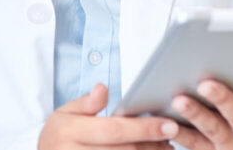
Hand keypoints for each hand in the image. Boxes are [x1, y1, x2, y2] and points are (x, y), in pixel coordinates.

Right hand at [38, 83, 178, 148]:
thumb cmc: (59, 134)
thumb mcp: (65, 113)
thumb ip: (87, 103)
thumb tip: (103, 89)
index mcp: (70, 132)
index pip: (114, 130)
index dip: (144, 128)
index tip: (169, 124)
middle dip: (152, 144)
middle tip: (174, 135)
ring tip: (166, 147)